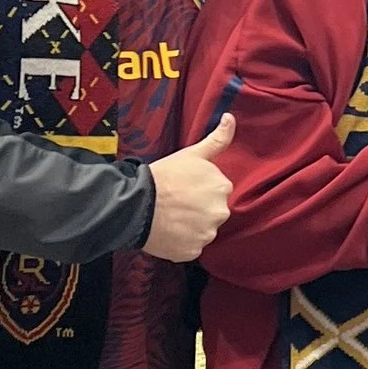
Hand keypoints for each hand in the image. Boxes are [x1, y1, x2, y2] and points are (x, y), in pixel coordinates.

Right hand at [144, 112, 234, 260]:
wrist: (136, 204)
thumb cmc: (164, 176)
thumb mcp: (192, 154)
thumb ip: (217, 139)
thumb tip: (231, 117)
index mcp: (222, 188)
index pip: (217, 192)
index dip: (199, 190)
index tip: (184, 188)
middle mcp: (220, 213)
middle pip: (212, 212)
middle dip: (198, 209)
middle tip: (176, 203)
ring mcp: (206, 235)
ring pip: (202, 231)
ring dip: (190, 226)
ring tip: (170, 217)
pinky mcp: (192, 252)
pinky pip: (191, 247)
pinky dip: (182, 242)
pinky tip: (169, 231)